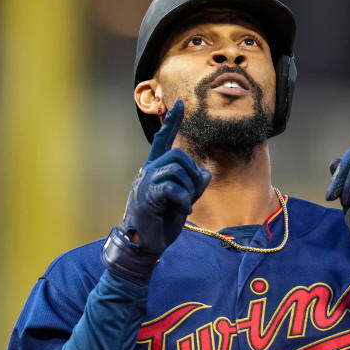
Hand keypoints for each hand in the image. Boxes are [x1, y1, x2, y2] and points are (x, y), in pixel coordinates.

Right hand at [102, 101, 210, 283]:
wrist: (144, 244)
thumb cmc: (161, 221)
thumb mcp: (183, 200)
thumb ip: (194, 185)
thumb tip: (205, 174)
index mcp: (155, 169)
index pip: (164, 141)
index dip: (172, 122)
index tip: (180, 104)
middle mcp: (148, 171)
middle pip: (179, 155)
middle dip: (192, 173)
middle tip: (191, 194)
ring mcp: (146, 183)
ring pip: (178, 170)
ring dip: (189, 190)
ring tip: (184, 204)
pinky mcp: (148, 197)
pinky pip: (173, 188)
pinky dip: (184, 199)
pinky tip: (183, 210)